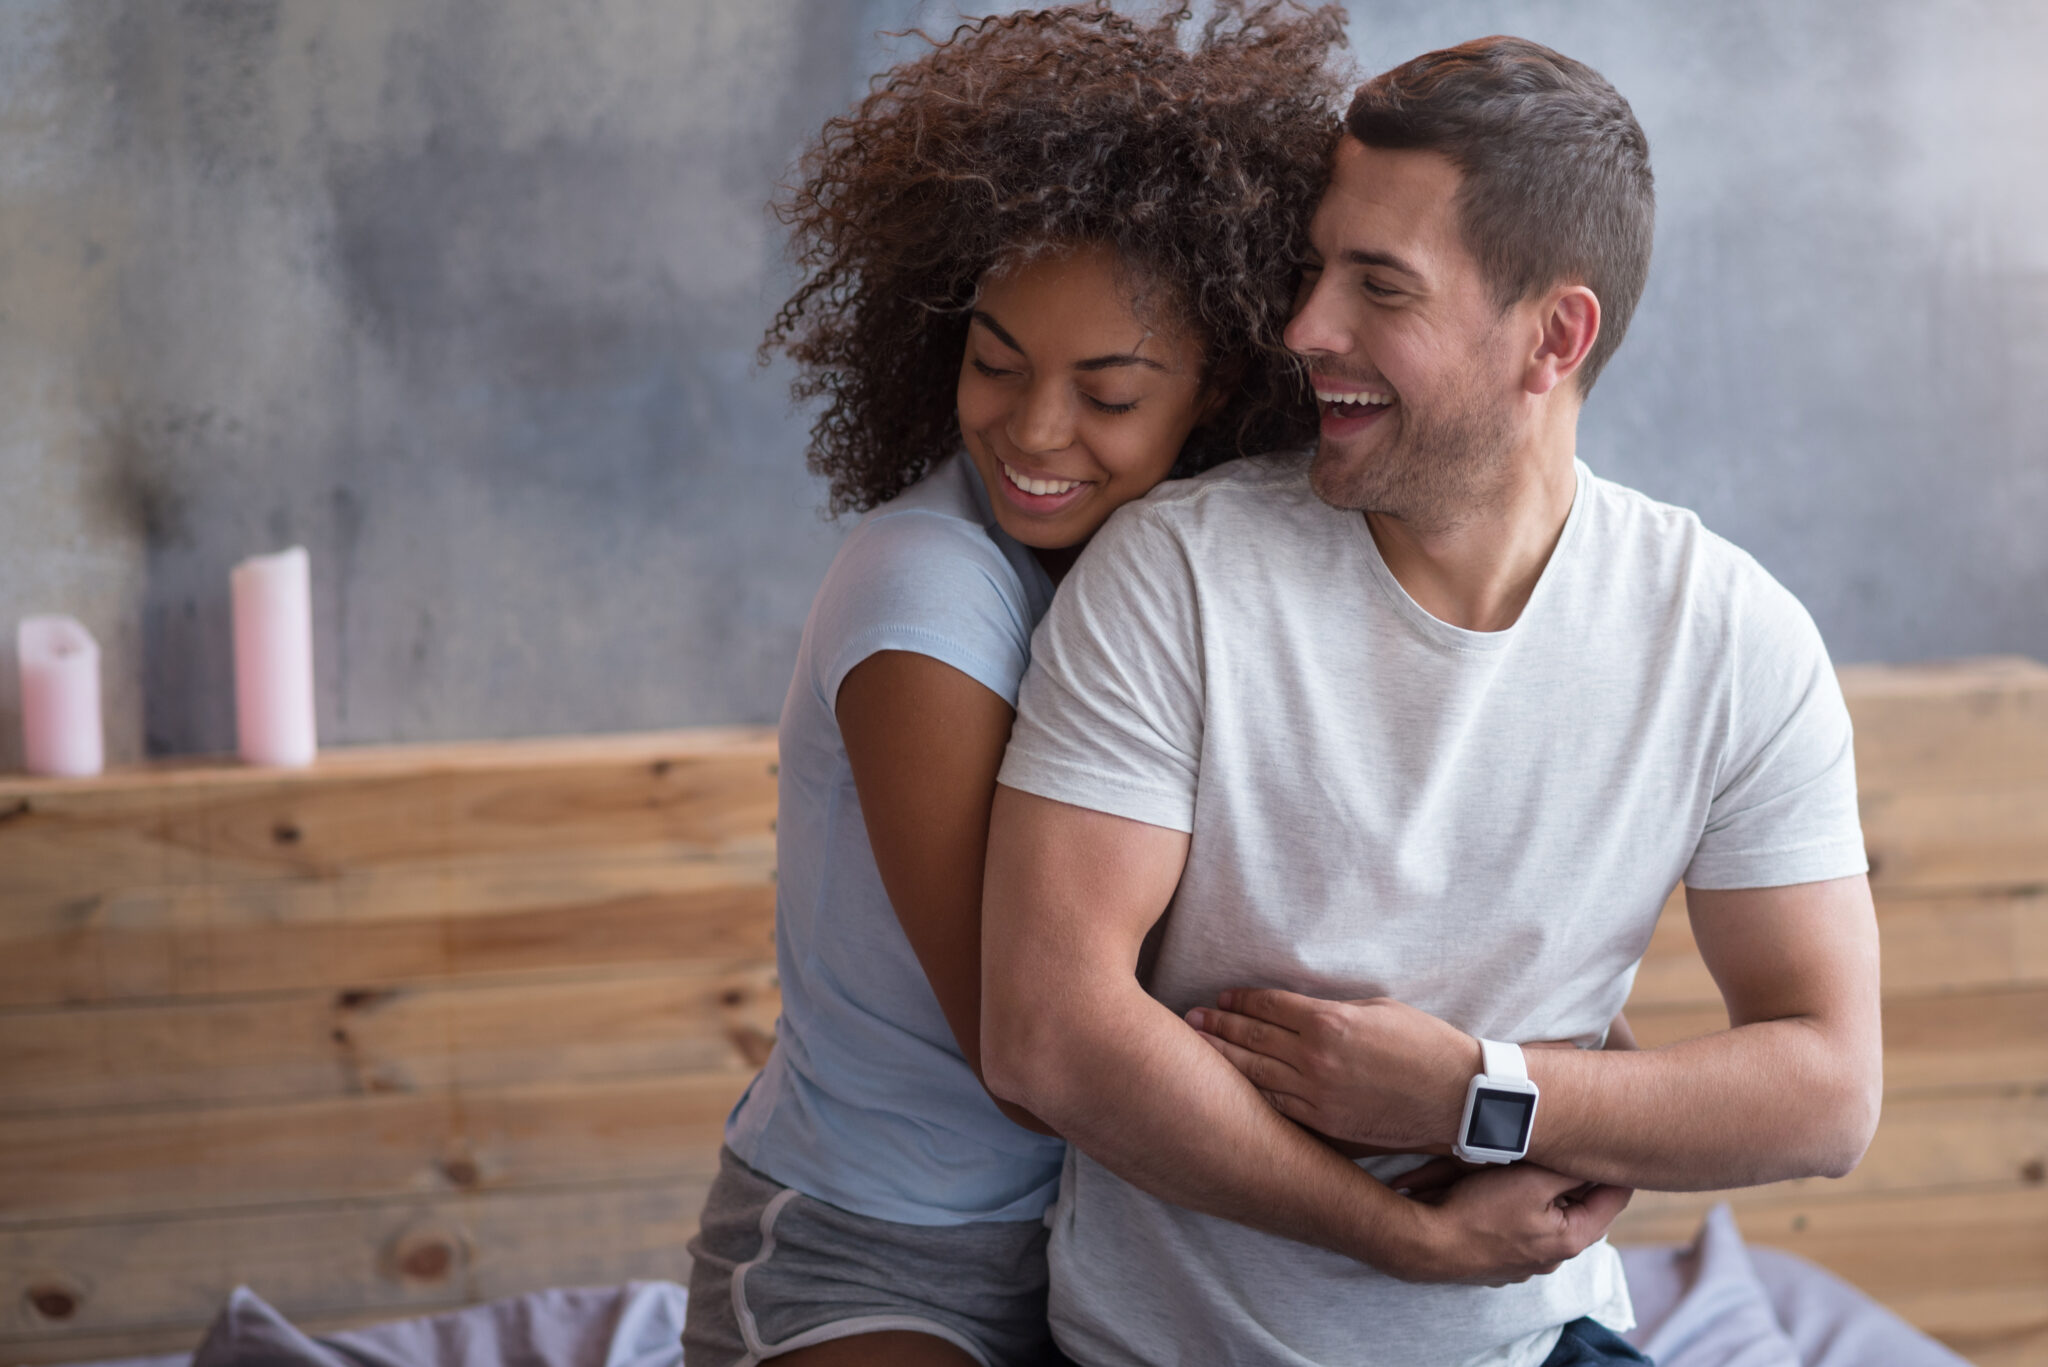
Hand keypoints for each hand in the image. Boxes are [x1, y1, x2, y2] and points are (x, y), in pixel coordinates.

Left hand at [1187, 991, 1478, 1150]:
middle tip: (1189, 1017)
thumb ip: (1330, 1011)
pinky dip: (1251, 1093)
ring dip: (1222, 1057)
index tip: (1221, 995)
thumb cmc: (1424, 1044)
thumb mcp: (1376, 1010)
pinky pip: (1277, 1106)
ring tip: (1195, 1046)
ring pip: (1255, 1073)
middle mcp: (1315, 1059)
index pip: (1268, 1005)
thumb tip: (1295, 1011)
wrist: (1458, 1097)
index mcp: (1328, 1021)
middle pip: (1252, 1037)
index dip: (1240, 999)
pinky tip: (1231, 1084)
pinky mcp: (1325, 1124)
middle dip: (1217, 1024)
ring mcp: (1318, 1095)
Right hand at [1380, 1162, 1633, 1285]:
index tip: (1614, 1144)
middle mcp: (1553, 1257)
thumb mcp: (1533, 1180)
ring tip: (1538, 1165)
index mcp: (1571, 1239)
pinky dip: (1522, 1210)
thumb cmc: (1480, 1211)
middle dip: (1580, 1180)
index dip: (1617, 1170)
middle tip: (1575, 1149)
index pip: (1614, 1199)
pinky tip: (1505, 1191)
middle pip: (1582, 1210)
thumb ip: (1570, 1172)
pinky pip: (1523, 1230)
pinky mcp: (1501, 1261)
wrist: (1429, 1242)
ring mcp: (1526, 1263)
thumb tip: (1596, 1161)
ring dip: (1549, 1194)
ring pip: (1551, 1219)